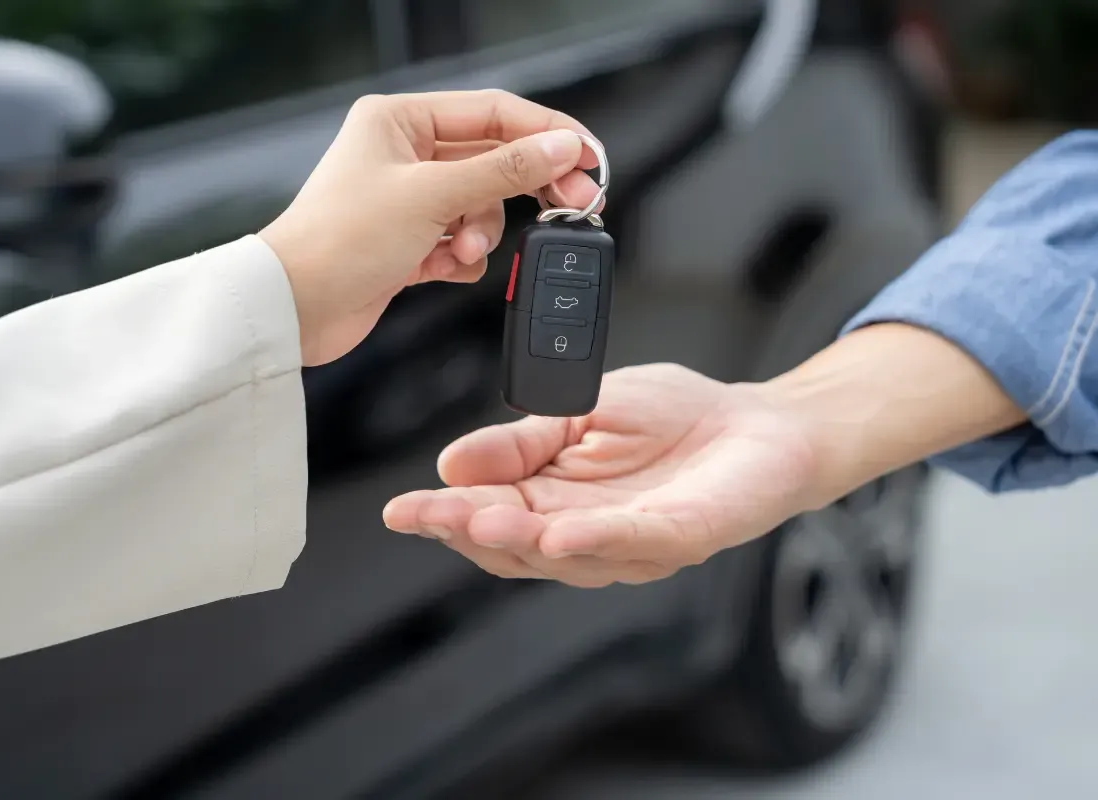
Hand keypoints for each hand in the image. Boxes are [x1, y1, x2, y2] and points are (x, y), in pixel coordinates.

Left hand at [259, 90, 603, 365]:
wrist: (295, 310)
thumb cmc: (337, 242)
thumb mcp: (432, 196)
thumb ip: (503, 171)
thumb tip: (560, 147)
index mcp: (399, 120)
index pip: (493, 113)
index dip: (546, 132)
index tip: (588, 156)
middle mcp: (403, 155)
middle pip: (493, 161)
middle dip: (526, 188)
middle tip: (574, 203)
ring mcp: (406, 201)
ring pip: (480, 207)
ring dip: (479, 234)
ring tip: (459, 252)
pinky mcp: (407, 244)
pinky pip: (460, 243)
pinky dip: (460, 258)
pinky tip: (441, 267)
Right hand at [382, 363, 822, 587]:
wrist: (759, 422)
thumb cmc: (675, 419)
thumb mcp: (579, 412)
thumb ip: (521, 441)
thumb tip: (451, 460)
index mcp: (557, 501)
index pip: (490, 517)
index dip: (444, 515)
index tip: (401, 509)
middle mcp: (588, 533)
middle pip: (516, 546)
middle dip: (465, 531)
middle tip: (423, 516)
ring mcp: (635, 543)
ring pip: (566, 553)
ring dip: (519, 539)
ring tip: (475, 520)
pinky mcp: (684, 536)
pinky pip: (635, 542)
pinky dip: (595, 539)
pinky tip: (558, 531)